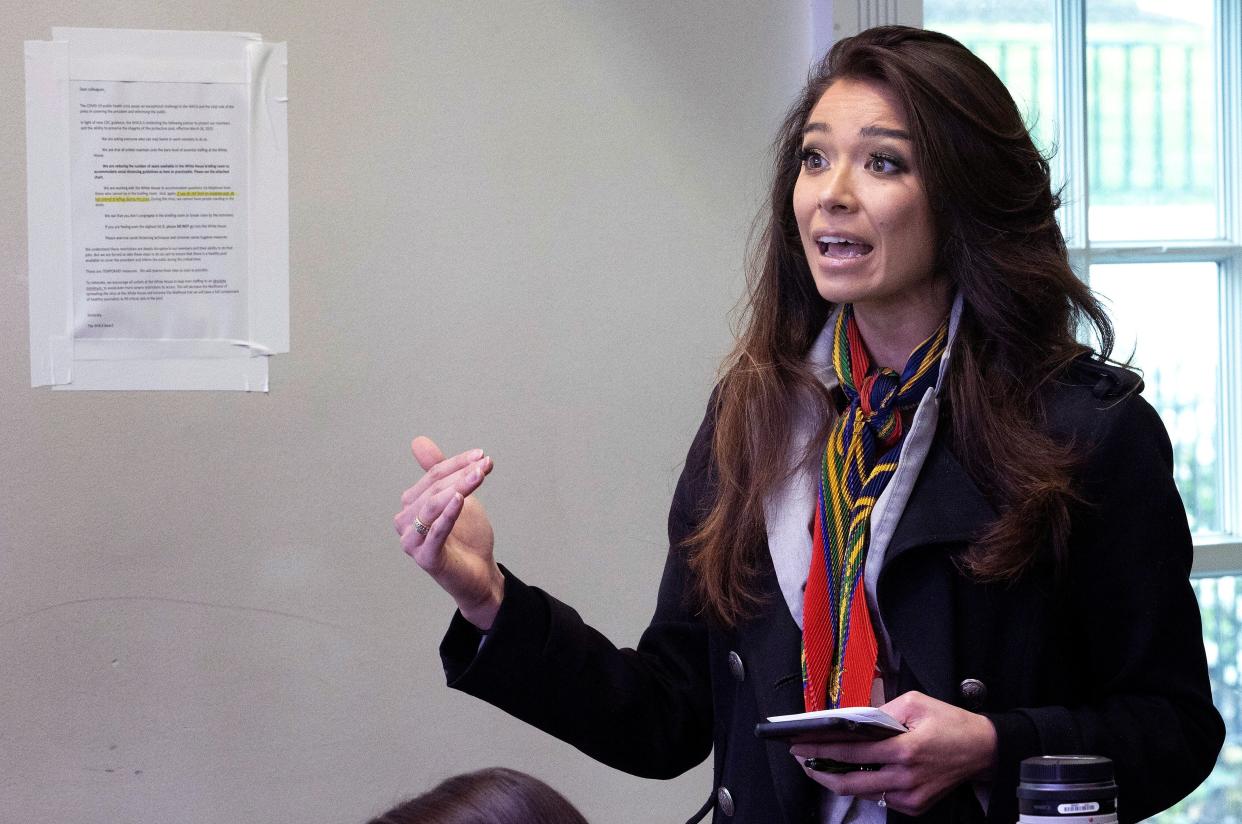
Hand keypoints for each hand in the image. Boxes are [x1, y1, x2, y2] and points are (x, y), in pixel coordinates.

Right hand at [394, 436, 503, 629]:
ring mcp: (412, 542)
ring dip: (458, 488)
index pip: (432, 476)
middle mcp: (404, 523)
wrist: (479, 573)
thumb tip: (418, 441)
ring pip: (433, 506)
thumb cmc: (466, 537)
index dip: (457, 464)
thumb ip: (439, 473)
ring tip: (479, 476)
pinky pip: (436, 532)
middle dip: (460, 474)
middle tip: (485, 464)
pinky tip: (460, 499)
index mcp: (410, 506)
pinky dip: (448, 513)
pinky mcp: (425, 558)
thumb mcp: (456, 498)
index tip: (482, 456)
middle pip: (433, 489)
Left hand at [790, 691, 996, 815]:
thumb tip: (852, 721)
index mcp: (904, 750)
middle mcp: (905, 778)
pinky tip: (856, 772)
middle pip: (849, 782)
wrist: (984, 749)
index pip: (851, 752)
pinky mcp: (915, 806)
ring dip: (839, 779)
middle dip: (820, 771)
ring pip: (863, 792)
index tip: (799, 747)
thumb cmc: (950, 722)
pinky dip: (865, 785)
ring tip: (822, 764)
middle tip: (802, 761)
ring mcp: (910, 797)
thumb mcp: (915, 703)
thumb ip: (881, 712)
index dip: (820, 750)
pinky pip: (881, 797)